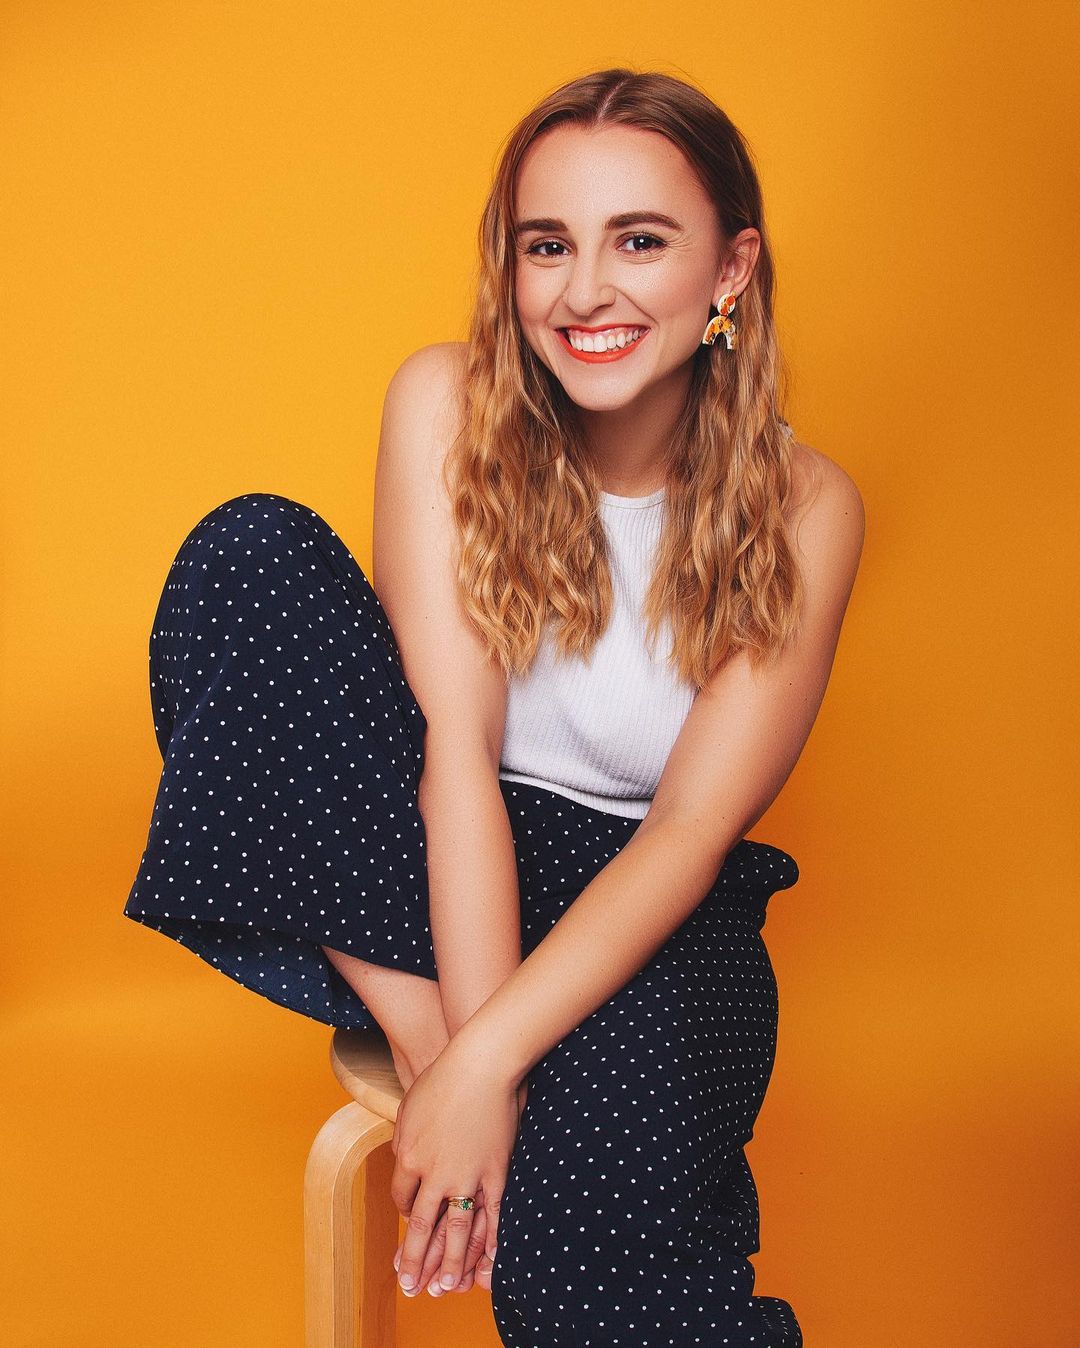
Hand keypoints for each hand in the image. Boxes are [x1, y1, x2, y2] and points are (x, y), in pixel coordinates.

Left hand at [390, 1039, 522, 1297]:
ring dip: (450, 1261)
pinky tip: (489, 1262)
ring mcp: (466, 1175)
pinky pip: (492, 1213)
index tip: (409, 1218)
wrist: (480, 1064)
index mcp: (408, 1156)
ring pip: (456, 1229)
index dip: (404, 1211)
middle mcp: (434, 1173)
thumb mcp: (409, 1106)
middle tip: (411, 1287)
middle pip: (421, 1225)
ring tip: (447, 1287)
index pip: (401, 1198)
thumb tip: (402, 1157)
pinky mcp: (494, 1171)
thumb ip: (403, 1137)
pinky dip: (491, 1240)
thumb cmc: (443, 1078)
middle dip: (415, 1259)